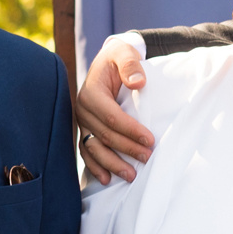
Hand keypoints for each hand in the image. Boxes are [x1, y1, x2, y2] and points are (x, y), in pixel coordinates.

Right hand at [75, 38, 154, 183]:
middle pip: (105, 135)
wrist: (108, 62)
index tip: (150, 139)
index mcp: (91, 93)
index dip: (130, 130)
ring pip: (94, 147)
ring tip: (131, 175)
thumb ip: (130, 65)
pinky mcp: (85, 129)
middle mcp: (82, 109)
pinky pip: (86, 151)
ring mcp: (82, 122)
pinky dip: (95, 166)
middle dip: (127, 149)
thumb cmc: (119, 59)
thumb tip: (138, 83)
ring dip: (111, 163)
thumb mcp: (125, 54)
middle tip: (147, 158)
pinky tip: (106, 179)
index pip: (111, 116)